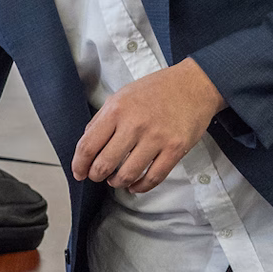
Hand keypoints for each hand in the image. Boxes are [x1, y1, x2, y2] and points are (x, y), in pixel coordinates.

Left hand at [73, 58, 224, 193]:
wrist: (194, 85)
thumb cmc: (157, 89)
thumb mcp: (122, 95)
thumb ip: (103, 119)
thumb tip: (88, 144)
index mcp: (116, 110)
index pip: (88, 146)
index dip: (79, 164)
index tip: (78, 172)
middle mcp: (134, 125)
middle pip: (104, 164)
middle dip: (96, 176)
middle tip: (97, 177)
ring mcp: (156, 138)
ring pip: (128, 174)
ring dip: (118, 183)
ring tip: (116, 181)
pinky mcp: (175, 149)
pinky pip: (154, 177)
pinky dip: (141, 187)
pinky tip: (135, 186)